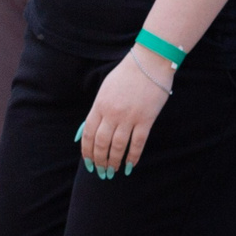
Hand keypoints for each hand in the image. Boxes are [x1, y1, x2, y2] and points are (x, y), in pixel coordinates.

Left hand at [78, 48, 172, 175]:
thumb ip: (97, 110)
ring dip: (114, 161)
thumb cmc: (125, 76)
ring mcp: (129, 117)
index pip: (88, 133)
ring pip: (118, 145)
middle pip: (101, 142)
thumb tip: (87, 130)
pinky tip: (130, 165)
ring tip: (112, 172)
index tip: (87, 162)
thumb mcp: (105, 90)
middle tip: (100, 172)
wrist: (149, 64)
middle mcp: (112, 113)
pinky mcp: (146, 119)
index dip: (87, 150)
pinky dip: (133, 156)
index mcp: (99, 105)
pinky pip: (138, 142)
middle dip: (99, 160)